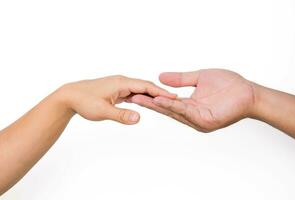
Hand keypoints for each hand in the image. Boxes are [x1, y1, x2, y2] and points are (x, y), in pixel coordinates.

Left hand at [58, 75, 175, 124]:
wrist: (69, 96)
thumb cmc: (84, 101)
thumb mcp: (102, 110)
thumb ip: (121, 115)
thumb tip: (138, 118)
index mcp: (121, 83)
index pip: (146, 86)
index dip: (161, 92)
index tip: (174, 97)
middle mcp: (122, 82)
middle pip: (145, 86)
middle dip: (159, 93)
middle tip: (175, 100)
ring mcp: (119, 86)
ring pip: (139, 90)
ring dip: (151, 95)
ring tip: (165, 101)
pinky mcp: (116, 91)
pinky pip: (132, 93)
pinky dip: (142, 98)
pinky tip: (147, 102)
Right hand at [129, 69, 255, 131]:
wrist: (248, 91)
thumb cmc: (228, 85)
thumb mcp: (200, 77)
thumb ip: (181, 79)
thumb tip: (161, 77)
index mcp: (190, 105)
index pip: (168, 101)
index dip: (153, 97)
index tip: (139, 90)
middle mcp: (192, 115)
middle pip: (167, 109)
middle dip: (150, 103)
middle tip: (133, 96)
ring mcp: (198, 120)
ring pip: (174, 112)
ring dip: (157, 106)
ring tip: (142, 99)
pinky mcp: (205, 121)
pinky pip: (186, 113)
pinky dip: (173, 107)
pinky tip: (161, 101)